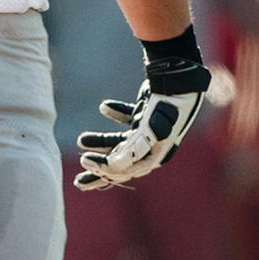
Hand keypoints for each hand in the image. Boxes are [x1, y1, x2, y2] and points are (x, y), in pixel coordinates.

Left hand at [74, 53, 210, 190]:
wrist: (181, 79)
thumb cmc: (167, 107)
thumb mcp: (149, 129)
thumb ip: (131, 149)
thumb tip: (110, 167)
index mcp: (155, 154)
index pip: (125, 169)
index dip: (103, 168)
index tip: (84, 161)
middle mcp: (153, 145)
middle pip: (121, 163)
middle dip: (99, 171)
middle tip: (77, 180)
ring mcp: (149, 130)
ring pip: (120, 142)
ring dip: (100, 142)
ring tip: (81, 140)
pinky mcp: (147, 114)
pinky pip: (128, 117)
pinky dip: (116, 114)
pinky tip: (104, 107)